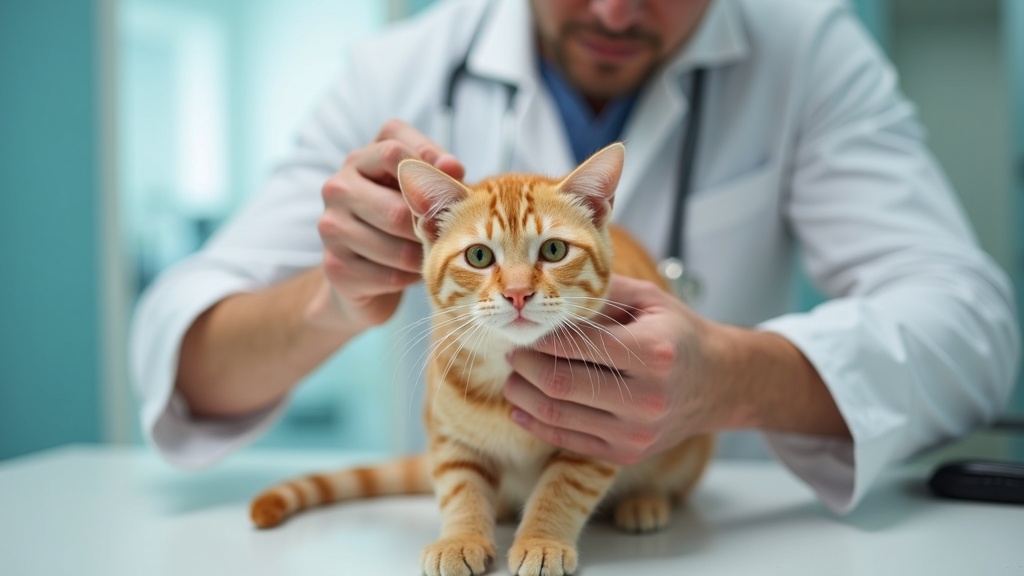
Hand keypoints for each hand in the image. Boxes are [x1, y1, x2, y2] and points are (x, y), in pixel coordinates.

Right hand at [309, 119, 464, 329]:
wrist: (364, 273)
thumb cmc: (400, 219)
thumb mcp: (419, 187)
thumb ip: (437, 172)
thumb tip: (453, 168)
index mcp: (360, 159)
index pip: (393, 152)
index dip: (431, 172)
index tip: (455, 188)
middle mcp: (337, 187)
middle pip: (398, 209)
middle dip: (431, 229)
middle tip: (451, 237)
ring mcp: (331, 227)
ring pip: (398, 249)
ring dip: (424, 258)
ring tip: (432, 255)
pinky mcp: (335, 266)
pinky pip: (390, 276)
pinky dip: (410, 278)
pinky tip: (411, 273)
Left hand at [503, 274, 741, 464]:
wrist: (720, 384)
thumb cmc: (679, 334)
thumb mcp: (650, 300)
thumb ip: (602, 291)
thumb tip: (550, 288)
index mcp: (653, 352)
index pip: (578, 346)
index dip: (541, 338)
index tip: (524, 328)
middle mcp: (647, 397)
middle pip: (561, 383)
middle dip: (524, 366)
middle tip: (511, 351)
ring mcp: (637, 432)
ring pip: (558, 415)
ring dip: (523, 394)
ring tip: (512, 376)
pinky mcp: (627, 454)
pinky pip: (568, 440)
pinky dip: (536, 423)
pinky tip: (521, 406)